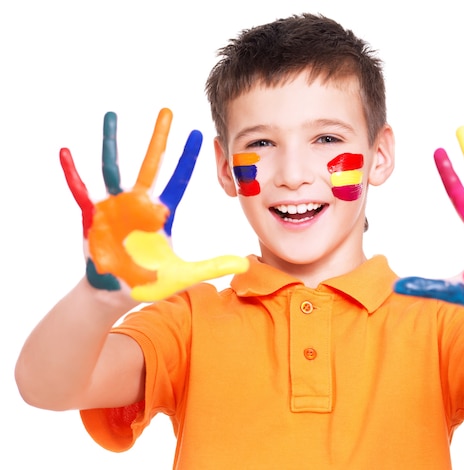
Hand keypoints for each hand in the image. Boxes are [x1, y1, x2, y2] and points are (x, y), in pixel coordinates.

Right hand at [60, 108, 248, 301]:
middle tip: (167, 110)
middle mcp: (139, 203)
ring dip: (112, 142)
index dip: (189, 158)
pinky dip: (73, 172)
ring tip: (112, 115)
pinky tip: (67, 152)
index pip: (179, 180)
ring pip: (114, 167)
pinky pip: (80, 190)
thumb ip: (214, 266)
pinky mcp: (93, 215)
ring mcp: (115, 206)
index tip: (200, 134)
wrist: (115, 293)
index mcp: (161, 212)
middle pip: (152, 164)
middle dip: (160, 138)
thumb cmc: (148, 281)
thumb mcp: (185, 275)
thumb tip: (246, 265)